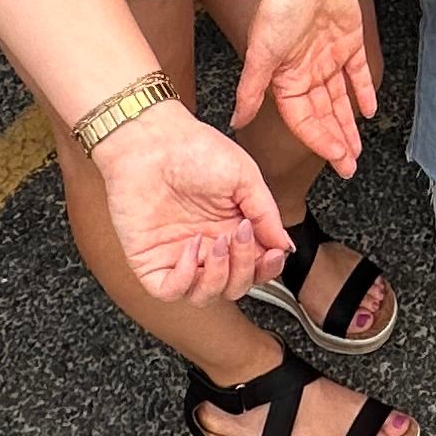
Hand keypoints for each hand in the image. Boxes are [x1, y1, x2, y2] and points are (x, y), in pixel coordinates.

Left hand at [89, 105, 293, 301]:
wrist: (151, 139)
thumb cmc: (194, 148)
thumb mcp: (245, 176)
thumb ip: (267, 213)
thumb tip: (285, 244)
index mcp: (231, 228)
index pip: (256, 267)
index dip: (268, 268)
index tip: (275, 254)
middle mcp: (207, 246)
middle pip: (235, 286)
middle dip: (246, 268)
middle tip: (241, 236)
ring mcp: (178, 256)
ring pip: (206, 296)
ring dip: (219, 276)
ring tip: (219, 242)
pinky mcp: (150, 261)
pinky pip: (171, 291)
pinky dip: (186, 278)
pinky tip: (191, 247)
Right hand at [231, 0, 375, 174]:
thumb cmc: (278, 8)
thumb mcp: (262, 56)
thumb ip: (252, 91)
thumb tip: (236, 121)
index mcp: (286, 79)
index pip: (303, 120)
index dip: (319, 140)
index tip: (335, 158)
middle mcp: (307, 71)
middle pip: (323, 114)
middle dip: (336, 141)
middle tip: (348, 166)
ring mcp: (328, 57)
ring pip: (340, 99)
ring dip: (349, 124)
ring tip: (357, 148)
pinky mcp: (349, 41)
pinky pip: (358, 73)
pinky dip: (363, 91)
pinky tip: (369, 111)